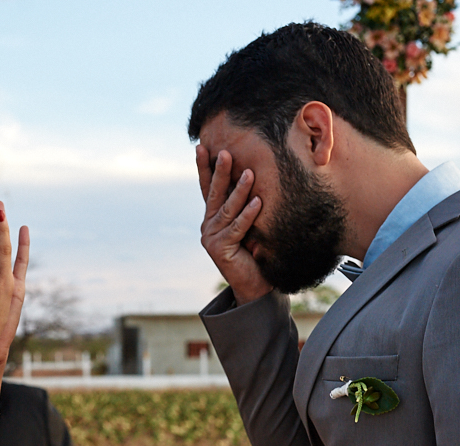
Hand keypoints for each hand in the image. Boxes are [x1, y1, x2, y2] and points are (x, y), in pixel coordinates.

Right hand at [195, 145, 271, 303]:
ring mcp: (211, 237)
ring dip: (239, 190)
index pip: (207, 188)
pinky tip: (257, 202)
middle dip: (220, 172)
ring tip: (249, 173)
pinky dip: (248, 215)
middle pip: (214, 194)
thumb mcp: (248, 224)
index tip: (202, 147)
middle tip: (225, 152)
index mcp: (213, 217)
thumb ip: (243, 206)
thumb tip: (252, 173)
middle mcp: (208, 225)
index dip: (204, 168)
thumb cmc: (255, 251)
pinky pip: (237, 227)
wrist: (255, 284)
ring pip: (227, 209)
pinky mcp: (220, 249)